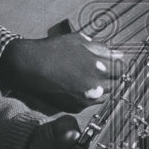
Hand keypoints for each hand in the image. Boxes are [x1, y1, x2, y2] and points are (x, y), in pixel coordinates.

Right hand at [0, 34, 123, 111]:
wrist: (27, 66)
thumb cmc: (51, 50)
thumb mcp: (78, 41)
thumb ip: (101, 48)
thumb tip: (118, 54)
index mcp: (98, 67)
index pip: (121, 69)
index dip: (115, 65)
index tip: (110, 62)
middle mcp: (94, 86)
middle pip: (115, 84)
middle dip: (109, 76)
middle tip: (97, 69)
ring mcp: (85, 99)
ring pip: (104, 95)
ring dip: (100, 87)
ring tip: (85, 77)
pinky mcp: (75, 107)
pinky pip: (90, 102)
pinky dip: (87, 95)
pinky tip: (76, 85)